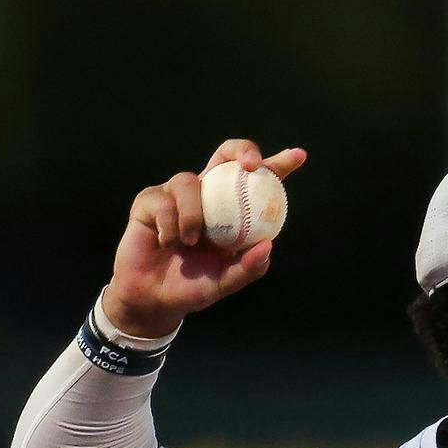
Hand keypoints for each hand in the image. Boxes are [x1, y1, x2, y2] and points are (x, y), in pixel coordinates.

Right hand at [104, 139, 308, 337]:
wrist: (155, 298)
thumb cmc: (193, 286)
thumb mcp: (226, 281)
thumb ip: (248, 267)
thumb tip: (268, 245)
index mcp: (232, 211)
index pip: (257, 182)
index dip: (278, 165)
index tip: (298, 156)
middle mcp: (207, 196)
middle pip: (225, 155)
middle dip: (241, 150)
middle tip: (252, 165)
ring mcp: (176, 195)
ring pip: (189, 182)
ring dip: (193, 215)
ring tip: (189, 243)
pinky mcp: (149, 200)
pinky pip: (163, 202)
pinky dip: (169, 226)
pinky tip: (167, 242)